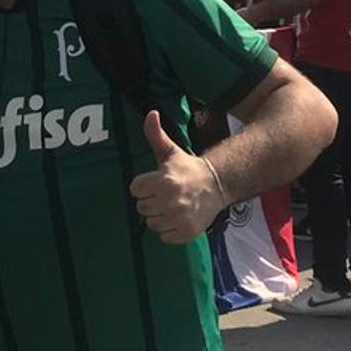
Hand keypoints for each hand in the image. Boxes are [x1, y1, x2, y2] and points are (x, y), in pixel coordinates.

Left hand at [128, 110, 224, 243]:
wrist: (215, 185)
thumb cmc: (187, 168)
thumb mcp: (170, 151)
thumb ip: (155, 134)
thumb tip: (151, 113)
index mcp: (164, 180)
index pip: (135, 189)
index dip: (143, 185)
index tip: (155, 182)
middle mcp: (170, 201)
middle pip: (141, 207)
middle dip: (150, 200)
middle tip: (164, 193)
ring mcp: (179, 218)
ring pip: (151, 223)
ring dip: (158, 216)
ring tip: (171, 205)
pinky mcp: (186, 232)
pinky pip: (164, 236)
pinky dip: (168, 229)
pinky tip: (177, 217)